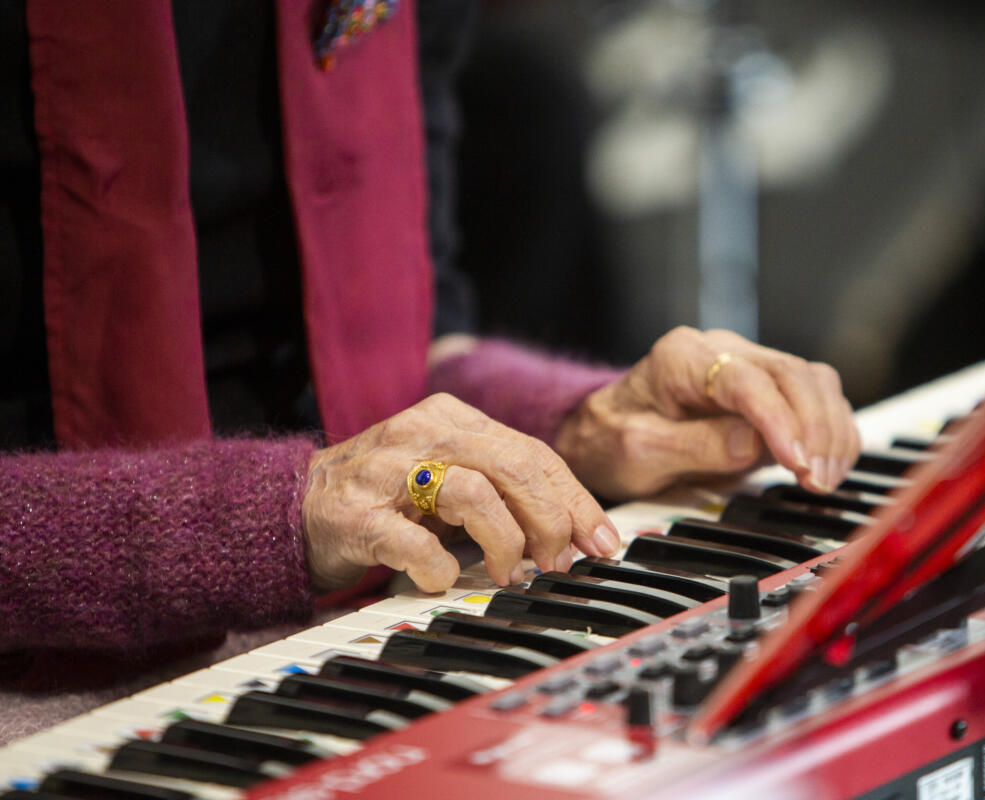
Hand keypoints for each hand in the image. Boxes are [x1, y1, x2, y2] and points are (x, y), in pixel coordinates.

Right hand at [302, 393, 620, 592]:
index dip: (576, 500)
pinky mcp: (356, 518)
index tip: (602, 541)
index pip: (534, 452)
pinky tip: (446, 579)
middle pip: (514, 467)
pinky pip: (412, 542)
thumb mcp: (447, 477)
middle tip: (560, 562)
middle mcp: (421, 436)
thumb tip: (574, 533)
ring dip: (505, 542)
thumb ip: (503, 491)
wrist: (291, 509)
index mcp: (452, 418)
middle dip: (552, 521)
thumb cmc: (383, 498)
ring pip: (472, 493)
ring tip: (509, 573)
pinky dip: (439, 567)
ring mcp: (386, 474)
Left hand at [556, 326, 859, 498]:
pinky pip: (817, 400)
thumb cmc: (613, 439)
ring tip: (822, 480)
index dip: (778, 419)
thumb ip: (693, 445)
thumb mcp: (637, 450)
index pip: (746, 379)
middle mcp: (721, 351)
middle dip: (815, 428)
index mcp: (680, 358)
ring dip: (831, 431)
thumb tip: (753, 443)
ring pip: (814, 381)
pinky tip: (828, 467)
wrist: (605, 435)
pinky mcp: (768, 393)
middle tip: (816, 479)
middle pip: (792, 373)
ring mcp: (749, 368)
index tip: (796, 461)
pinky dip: (833, 432)